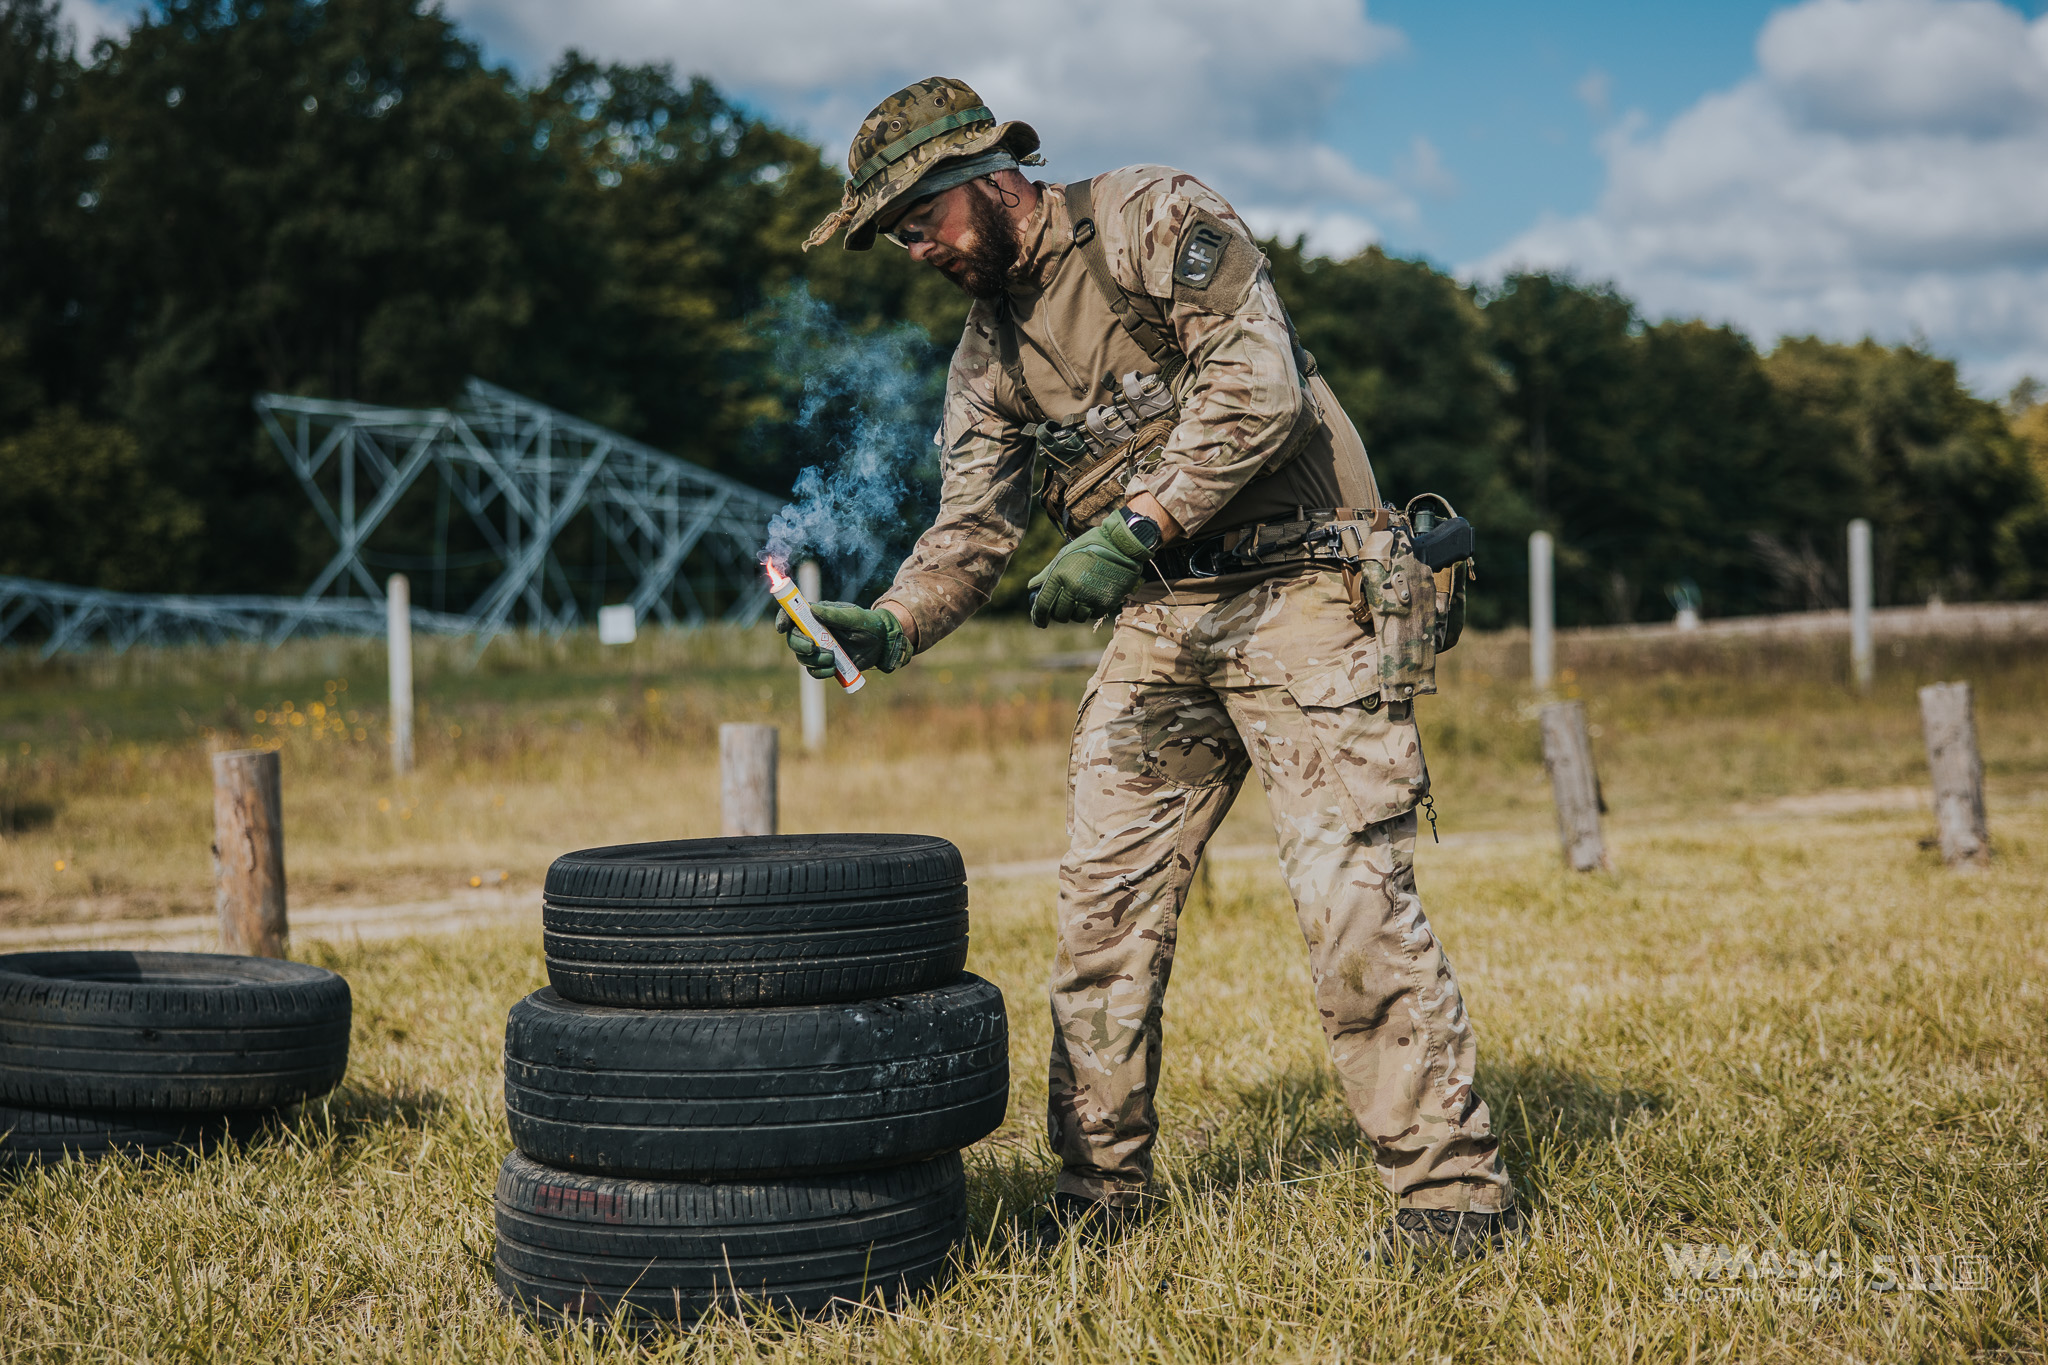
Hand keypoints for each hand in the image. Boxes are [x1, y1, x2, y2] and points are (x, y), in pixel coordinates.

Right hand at [776, 602, 911, 677]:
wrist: (882, 644)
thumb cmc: (868, 624)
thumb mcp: (854, 618)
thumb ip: (834, 614)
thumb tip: (813, 609)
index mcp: (818, 615)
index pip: (793, 615)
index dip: (783, 619)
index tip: (782, 627)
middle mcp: (814, 631)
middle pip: (793, 639)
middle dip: (799, 644)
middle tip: (813, 647)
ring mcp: (819, 648)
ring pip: (802, 657)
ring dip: (814, 660)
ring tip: (833, 658)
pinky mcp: (825, 664)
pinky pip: (813, 671)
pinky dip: (820, 672)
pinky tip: (833, 669)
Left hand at [1028, 511, 1153, 626]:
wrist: (1122, 544)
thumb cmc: (1090, 545)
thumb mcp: (1065, 554)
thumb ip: (1048, 572)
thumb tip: (1032, 586)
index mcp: (1059, 575)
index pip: (1043, 604)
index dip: (1038, 617)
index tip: (1039, 622)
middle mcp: (1073, 588)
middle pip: (1060, 614)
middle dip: (1058, 615)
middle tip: (1061, 611)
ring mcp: (1090, 596)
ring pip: (1077, 617)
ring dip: (1076, 614)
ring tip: (1079, 603)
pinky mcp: (1106, 602)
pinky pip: (1094, 614)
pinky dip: (1091, 610)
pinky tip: (1093, 599)